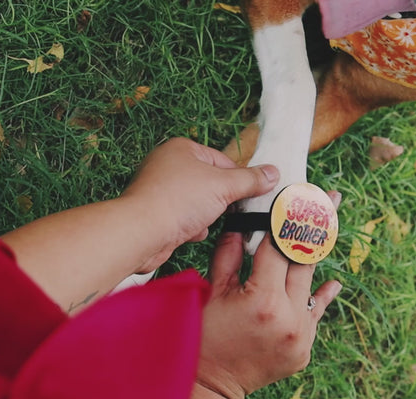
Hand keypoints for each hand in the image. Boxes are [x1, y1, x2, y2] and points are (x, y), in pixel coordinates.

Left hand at [1, 138, 278, 313]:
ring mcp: (160, 190)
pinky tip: (188, 232)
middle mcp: (168, 165)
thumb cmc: (178, 200)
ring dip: (206, 216)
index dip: (238, 178)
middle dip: (220, 201)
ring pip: (199, 204)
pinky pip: (184, 219)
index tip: (251, 193)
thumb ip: (251, 180)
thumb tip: (273, 173)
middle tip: (227, 210)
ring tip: (201, 221)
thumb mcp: (224, 186)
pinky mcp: (156, 214)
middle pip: (211, 183)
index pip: (223, 160)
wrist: (142, 233)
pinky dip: (191, 227)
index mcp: (182, 148)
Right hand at [192, 193, 341, 398]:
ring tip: (329, 225)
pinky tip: (335, 282)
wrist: (211, 384)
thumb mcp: (213, 292)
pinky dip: (321, 297)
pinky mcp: (305, 348)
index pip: (280, 248)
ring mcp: (301, 335)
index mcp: (263, 299)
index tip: (302, 194)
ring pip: (311, 284)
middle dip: (315, 226)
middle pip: (305, 261)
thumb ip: (229, 255)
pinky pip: (315, 314)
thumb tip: (242, 224)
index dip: (288, 218)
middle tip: (331, 198)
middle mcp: (289, 317)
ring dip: (315, 256)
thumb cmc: (204, 337)